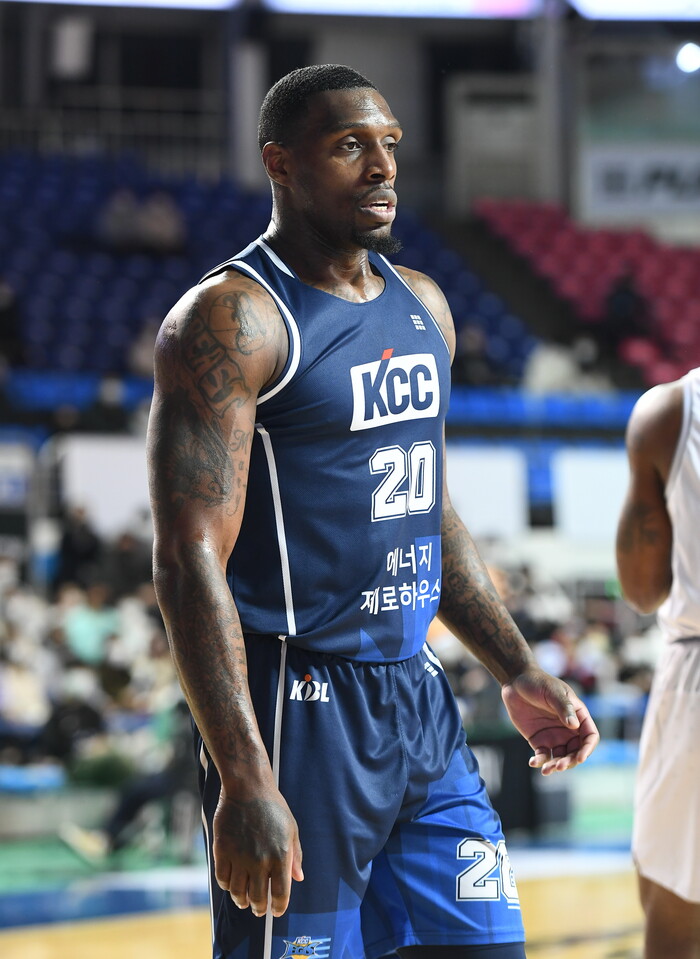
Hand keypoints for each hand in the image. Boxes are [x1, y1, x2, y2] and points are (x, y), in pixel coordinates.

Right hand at [212, 787, 303, 917]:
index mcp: (281, 856)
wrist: (248, 787)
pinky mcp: (222, 850)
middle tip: (258, 910)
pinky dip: (227, 886)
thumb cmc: (273, 807)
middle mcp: (260, 860)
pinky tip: (231, 885)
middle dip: (259, 908)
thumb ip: (295, 856)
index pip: (281, 894)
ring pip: (238, 892)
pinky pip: (222, 879)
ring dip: (242, 901)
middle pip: (258, 898)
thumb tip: (298, 878)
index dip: (278, 908)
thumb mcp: (291, 829)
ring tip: (244, 901)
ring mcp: (240, 856)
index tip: (276, 912)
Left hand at [501, 666, 599, 775]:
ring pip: (561, 757)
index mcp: (578, 715)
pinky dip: (540, 761)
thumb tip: (574, 725)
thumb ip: (563, 707)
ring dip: (556, 766)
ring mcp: (554, 735)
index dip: (587, 749)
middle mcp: (568, 728)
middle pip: (576, 751)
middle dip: (570, 762)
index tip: (580, 758)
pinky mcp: (539, 740)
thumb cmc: (537, 682)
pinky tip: (533, 762)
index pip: (590, 736)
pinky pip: (543, 755)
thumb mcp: (552, 691)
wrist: (514, 681)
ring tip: (546, 770)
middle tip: (558, 766)